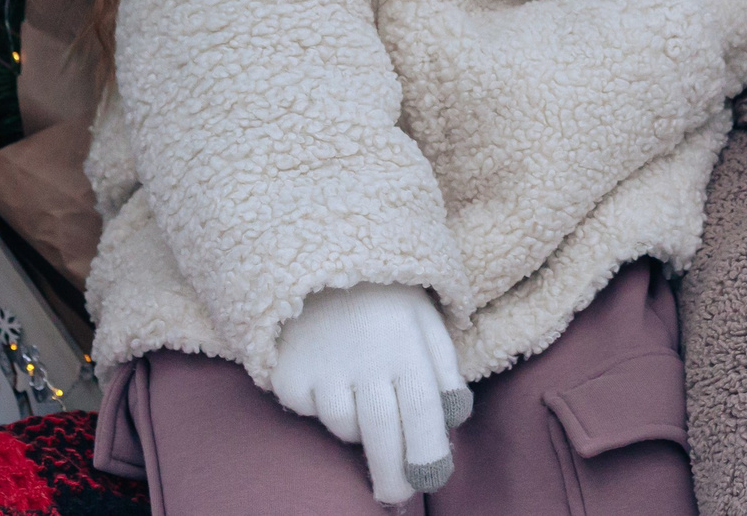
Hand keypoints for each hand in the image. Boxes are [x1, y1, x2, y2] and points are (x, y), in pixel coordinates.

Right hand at [271, 283, 470, 504]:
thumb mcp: (426, 319)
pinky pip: (310, 411)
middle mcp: (366, 360)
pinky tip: (327, 374)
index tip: (430, 481)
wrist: (318, 255)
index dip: (427, 453)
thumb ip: (445, 367)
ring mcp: (324, 368)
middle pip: (382, 434)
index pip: (423, 412)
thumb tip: (457, 415)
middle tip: (396, 495)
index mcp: (407, 346)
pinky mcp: (289, 375)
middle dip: (392, 474)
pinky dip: (321, 406)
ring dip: (355, 428)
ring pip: (344, 427)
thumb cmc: (384, 296)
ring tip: (360, 394)